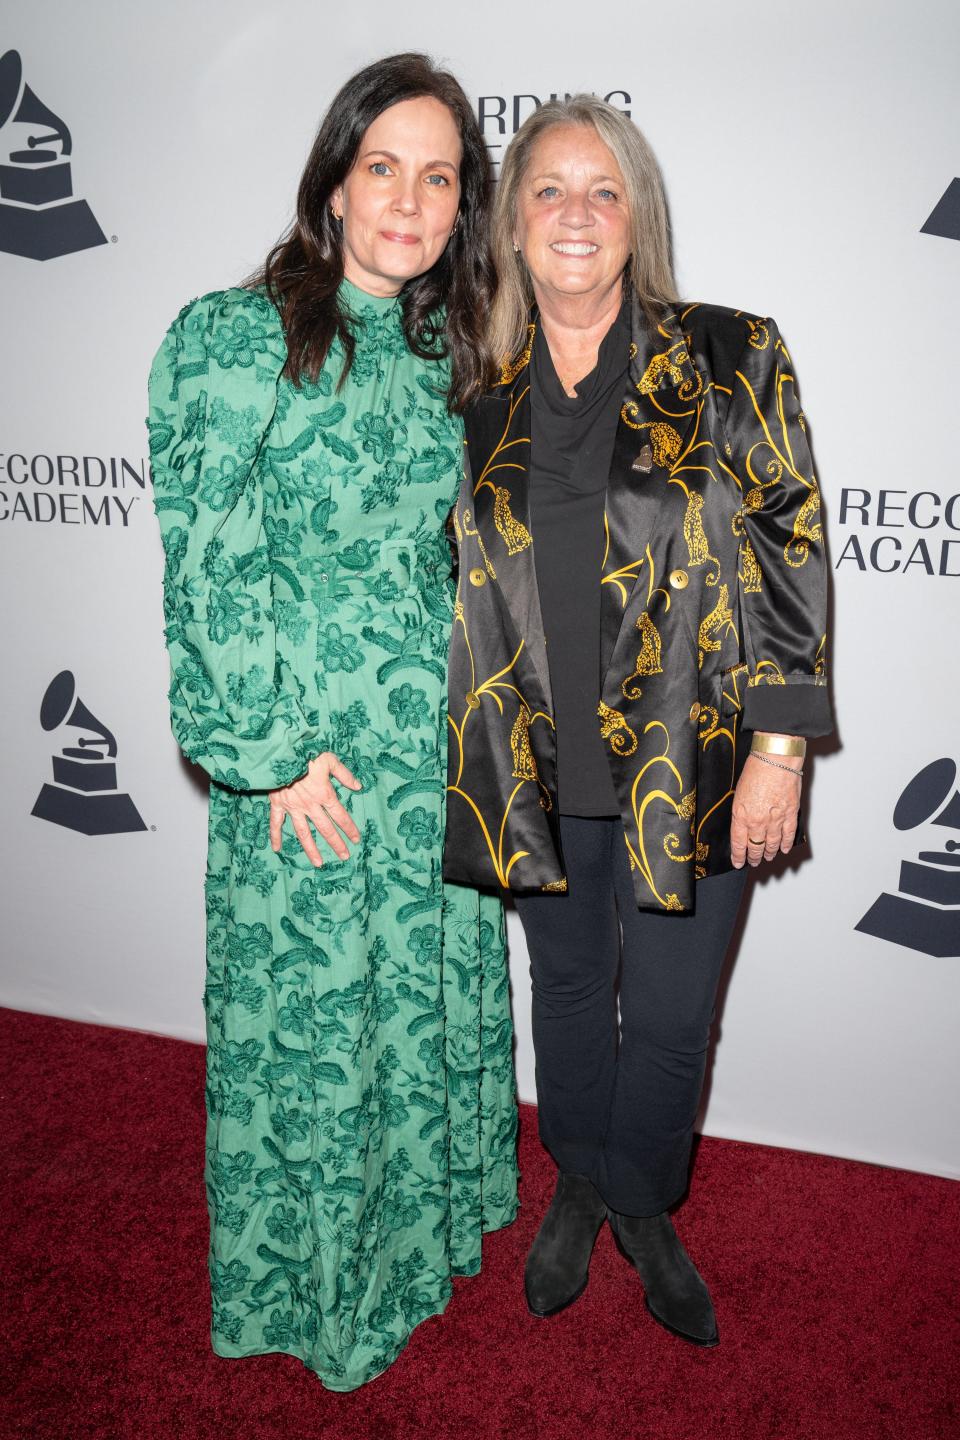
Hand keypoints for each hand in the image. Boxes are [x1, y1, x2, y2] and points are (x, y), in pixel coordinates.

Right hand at [269, 752, 361, 866]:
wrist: (282, 752)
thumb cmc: (307, 753)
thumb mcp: (330, 760)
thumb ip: (344, 774)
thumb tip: (358, 786)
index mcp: (324, 794)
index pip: (340, 816)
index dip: (350, 828)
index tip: (356, 840)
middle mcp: (310, 805)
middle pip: (325, 828)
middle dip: (336, 843)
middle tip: (344, 856)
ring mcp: (293, 807)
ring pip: (303, 832)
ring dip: (311, 849)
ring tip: (318, 863)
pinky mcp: (278, 804)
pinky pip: (276, 823)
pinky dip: (275, 836)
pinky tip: (277, 849)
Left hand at [730, 750, 801, 867]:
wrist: (775, 758)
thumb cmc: (756, 769)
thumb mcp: (739, 792)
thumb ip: (741, 811)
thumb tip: (743, 822)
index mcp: (741, 815)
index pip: (738, 843)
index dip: (738, 856)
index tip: (739, 862)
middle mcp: (757, 821)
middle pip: (755, 846)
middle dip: (754, 856)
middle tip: (754, 862)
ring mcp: (775, 819)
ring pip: (771, 843)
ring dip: (769, 852)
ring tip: (767, 857)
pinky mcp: (790, 814)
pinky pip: (788, 834)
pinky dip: (786, 843)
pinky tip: (784, 849)